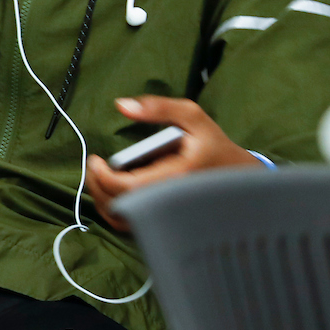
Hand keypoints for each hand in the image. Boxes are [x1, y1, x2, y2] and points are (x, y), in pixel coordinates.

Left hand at [86, 95, 257, 230]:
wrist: (237, 174)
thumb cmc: (213, 145)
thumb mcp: (193, 117)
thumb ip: (158, 107)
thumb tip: (122, 105)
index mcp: (177, 177)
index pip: (129, 187)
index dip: (103, 176)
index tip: (95, 160)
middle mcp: (170, 201)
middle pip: (118, 206)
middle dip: (97, 186)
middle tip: (93, 167)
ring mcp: (166, 214)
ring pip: (121, 220)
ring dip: (102, 199)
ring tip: (99, 178)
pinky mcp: (162, 221)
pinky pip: (130, 224)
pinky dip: (114, 209)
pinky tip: (112, 190)